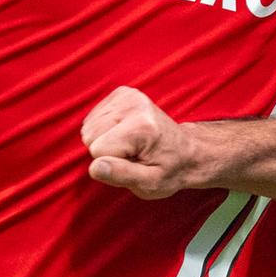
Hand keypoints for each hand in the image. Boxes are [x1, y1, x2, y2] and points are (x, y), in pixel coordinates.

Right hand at [81, 86, 199, 197]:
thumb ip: (121, 175)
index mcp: (142, 126)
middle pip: (89, 137)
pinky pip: (92, 119)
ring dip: (104, 141)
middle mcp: (134, 104)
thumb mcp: (150, 184)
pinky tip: (124, 134)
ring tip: (131, 145)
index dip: (112, 164)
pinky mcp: (121, 93)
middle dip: (107, 152)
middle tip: (133, 155)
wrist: (187, 151)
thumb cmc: (169, 171)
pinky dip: (103, 130)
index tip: (135, 163)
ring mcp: (127, 95)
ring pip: (88, 128)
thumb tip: (95, 167)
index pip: (98, 151)